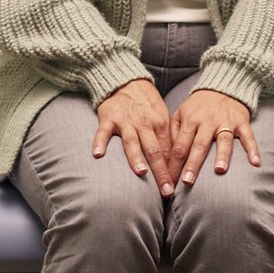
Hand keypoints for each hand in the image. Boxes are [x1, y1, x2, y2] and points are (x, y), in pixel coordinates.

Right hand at [93, 78, 174, 195]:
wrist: (126, 80)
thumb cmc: (146, 103)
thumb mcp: (161, 116)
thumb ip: (165, 138)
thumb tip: (172, 164)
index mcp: (160, 123)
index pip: (169, 151)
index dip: (172, 171)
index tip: (175, 189)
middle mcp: (144, 123)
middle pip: (154, 150)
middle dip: (161, 172)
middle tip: (166, 191)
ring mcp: (126, 121)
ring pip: (132, 141)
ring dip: (136, 157)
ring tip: (141, 173)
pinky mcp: (108, 118)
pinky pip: (103, 132)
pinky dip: (100, 142)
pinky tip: (98, 155)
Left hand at [168, 89, 258, 186]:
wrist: (223, 86)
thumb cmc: (199, 106)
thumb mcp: (181, 113)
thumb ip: (173, 133)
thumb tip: (167, 158)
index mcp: (190, 120)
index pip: (180, 146)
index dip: (174, 165)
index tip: (170, 183)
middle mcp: (207, 121)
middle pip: (199, 145)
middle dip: (193, 164)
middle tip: (187, 182)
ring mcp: (226, 122)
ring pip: (224, 140)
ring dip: (222, 155)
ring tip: (220, 170)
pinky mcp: (242, 122)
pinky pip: (248, 136)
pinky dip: (253, 149)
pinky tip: (255, 163)